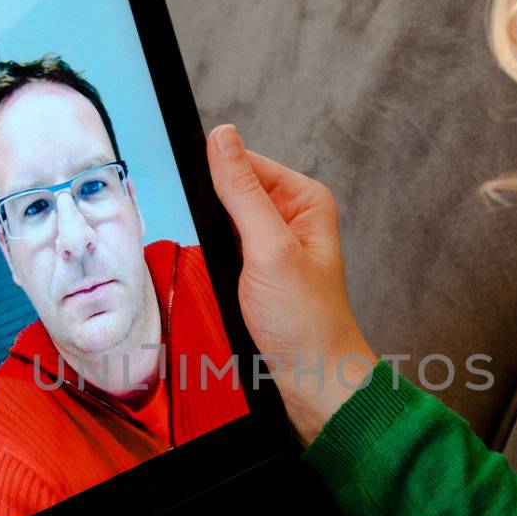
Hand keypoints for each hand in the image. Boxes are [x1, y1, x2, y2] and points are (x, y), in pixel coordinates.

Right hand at [206, 124, 376, 445]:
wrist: (313, 378)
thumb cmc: (305, 322)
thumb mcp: (268, 248)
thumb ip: (242, 190)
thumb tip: (222, 137)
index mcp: (304, 199)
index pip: (246, 162)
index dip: (217, 180)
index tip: (204, 208)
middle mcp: (292, 217)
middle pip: (232, 193)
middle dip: (215, 218)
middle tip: (225, 252)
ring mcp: (275, 245)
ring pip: (224, 224)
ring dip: (215, 244)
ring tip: (232, 275)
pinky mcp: (261, 271)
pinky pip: (226, 251)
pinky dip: (217, 264)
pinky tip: (226, 286)